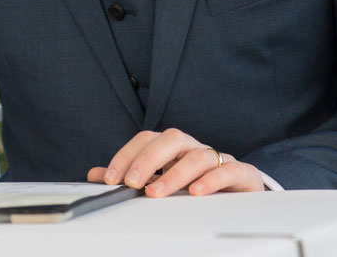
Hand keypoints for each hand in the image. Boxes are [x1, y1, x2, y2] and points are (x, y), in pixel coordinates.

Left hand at [88, 128, 265, 195]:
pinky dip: (212, 180)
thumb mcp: (160, 182)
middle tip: (131, 183)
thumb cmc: (198, 186)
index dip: (127, 155)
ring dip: (175, 174)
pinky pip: (229, 170)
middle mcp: (195, 148)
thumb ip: (130, 177)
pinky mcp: (242, 174)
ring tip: (156, 192)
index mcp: (174, 147)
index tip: (110, 178)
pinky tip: (195, 192)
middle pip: (172, 138)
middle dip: (148, 159)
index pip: (147, 139)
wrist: (241, 197)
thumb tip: (95, 174)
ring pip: (199, 156)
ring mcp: (219, 159)